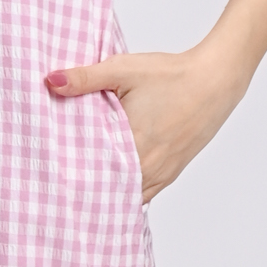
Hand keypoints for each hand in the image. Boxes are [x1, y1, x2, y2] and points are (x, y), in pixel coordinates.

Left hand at [43, 48, 241, 202]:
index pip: (92, 175)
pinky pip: (145, 193)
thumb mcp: (123, 69)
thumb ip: (85, 78)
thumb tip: (51, 81)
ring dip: (108, 193)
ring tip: (83, 191)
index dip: (71, 179)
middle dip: (86, 189)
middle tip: (60, 188)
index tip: (51, 180)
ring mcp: (162, 172)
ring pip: (127, 196)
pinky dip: (128, 193)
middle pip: (108, 190)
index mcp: (131, 144)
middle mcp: (147, 166)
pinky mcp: (172, 171)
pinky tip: (114, 189)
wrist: (215, 79)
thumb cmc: (172, 74)